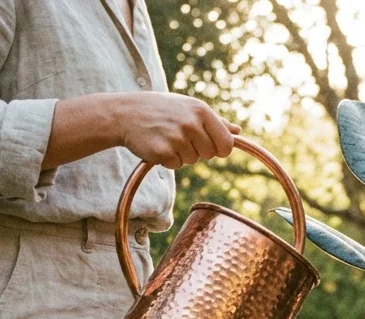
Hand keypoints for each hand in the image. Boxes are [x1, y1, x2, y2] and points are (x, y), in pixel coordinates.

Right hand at [118, 93, 241, 169]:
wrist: (126, 113)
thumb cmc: (162, 110)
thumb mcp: (189, 107)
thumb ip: (215, 121)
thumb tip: (238, 131)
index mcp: (201, 111)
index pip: (226, 143)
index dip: (220, 149)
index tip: (210, 146)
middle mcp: (191, 123)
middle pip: (209, 154)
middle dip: (197, 150)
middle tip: (180, 136)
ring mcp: (176, 138)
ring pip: (191, 161)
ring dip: (180, 154)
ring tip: (166, 137)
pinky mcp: (162, 152)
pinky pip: (175, 165)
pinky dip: (167, 159)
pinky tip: (157, 144)